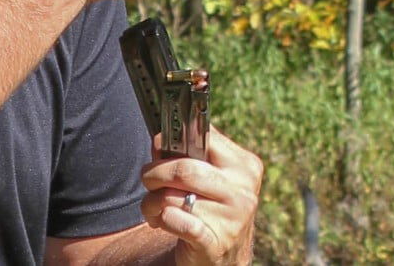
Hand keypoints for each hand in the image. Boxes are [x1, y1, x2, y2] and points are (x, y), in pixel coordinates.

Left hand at [140, 126, 263, 265]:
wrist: (224, 254)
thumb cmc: (209, 205)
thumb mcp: (210, 176)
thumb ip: (189, 154)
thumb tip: (160, 141)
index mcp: (244, 166)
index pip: (203, 139)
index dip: (172, 142)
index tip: (159, 148)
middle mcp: (242, 192)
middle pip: (184, 169)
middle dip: (154, 173)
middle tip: (148, 180)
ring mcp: (232, 220)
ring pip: (171, 196)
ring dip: (151, 201)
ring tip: (153, 206)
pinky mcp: (215, 243)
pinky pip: (174, 221)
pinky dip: (161, 219)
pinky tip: (163, 221)